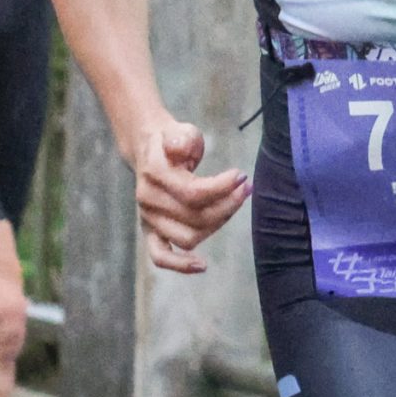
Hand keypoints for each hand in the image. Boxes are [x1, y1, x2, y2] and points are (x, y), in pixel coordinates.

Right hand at [130, 118, 249, 274]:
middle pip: (196, 218)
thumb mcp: (179, 130)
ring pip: (188, 237)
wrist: (149, 149)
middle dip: (228, 205)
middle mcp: (148, 200)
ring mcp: (148, 219)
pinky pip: (160, 256)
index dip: (222, 188)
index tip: (242, 176)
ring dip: (218, 224)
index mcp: (154, 173)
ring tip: (235, 203)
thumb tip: (179, 147)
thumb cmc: (172, 140)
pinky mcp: (151, 231)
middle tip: (247, 188)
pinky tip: (202, 266)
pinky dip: (179, 265)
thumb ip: (180, 138)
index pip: (193, 192)